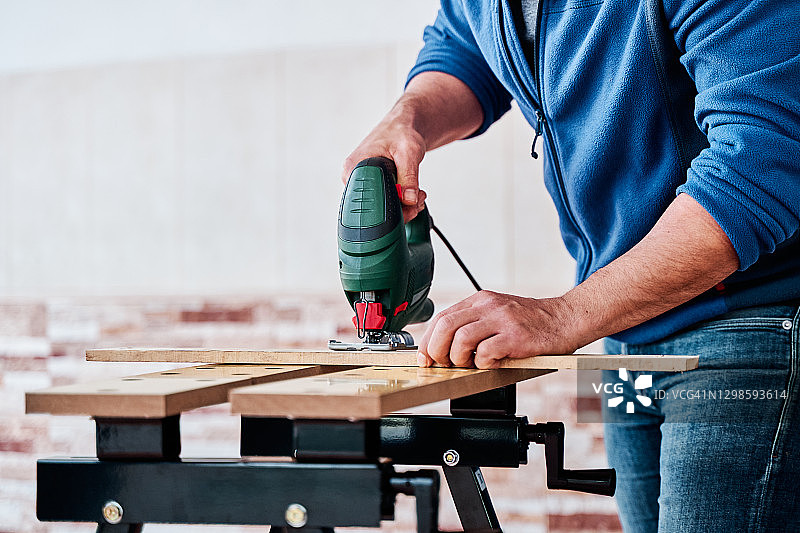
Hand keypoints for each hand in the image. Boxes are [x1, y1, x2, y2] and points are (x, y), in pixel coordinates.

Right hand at [341, 112, 427, 221]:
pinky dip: (401, 202)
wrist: (402, 126)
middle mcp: (354, 177)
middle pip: (374, 209)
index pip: (366, 202)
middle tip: (418, 198)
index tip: (409, 204)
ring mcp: (362, 183)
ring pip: (382, 208)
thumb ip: (409, 176)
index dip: (389, 209)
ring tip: (418, 193)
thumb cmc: (400, 131)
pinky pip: (385, 202)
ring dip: (404, 206)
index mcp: (354, 168)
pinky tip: (412, 194)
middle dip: (401, 209)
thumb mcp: (408, 152)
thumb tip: (409, 199)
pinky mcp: (372, 186)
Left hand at [417, 290, 584, 368]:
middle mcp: (488, 306)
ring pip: (461, 338)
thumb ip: (474, 323)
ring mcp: (502, 320)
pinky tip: (492, 364)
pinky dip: (483, 364)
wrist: (565, 319)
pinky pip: (486, 352)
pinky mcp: (515, 336)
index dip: (427, 340)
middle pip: (445, 326)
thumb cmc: (531, 322)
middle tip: (445, 364)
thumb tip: (444, 347)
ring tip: (470, 364)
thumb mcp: (497, 313)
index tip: (425, 357)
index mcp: (480, 300)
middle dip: (437, 350)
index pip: (441, 317)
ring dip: (459, 358)